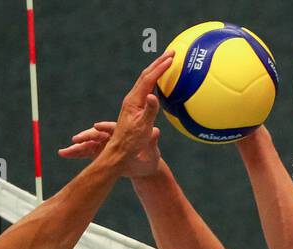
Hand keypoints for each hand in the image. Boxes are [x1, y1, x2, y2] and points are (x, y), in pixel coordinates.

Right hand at [59, 121, 161, 177]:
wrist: (144, 167)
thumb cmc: (150, 157)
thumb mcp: (152, 150)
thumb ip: (152, 141)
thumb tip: (156, 131)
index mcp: (124, 132)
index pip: (113, 127)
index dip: (105, 127)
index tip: (97, 127)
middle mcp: (112, 136)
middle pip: (97, 133)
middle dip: (87, 136)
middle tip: (77, 139)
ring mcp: (104, 144)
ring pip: (88, 142)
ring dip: (77, 145)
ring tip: (66, 151)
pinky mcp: (99, 153)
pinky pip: (84, 152)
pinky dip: (75, 152)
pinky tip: (63, 153)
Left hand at [103, 50, 174, 164]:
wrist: (120, 151)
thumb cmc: (132, 142)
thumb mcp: (143, 128)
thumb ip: (149, 111)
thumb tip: (153, 95)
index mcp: (134, 100)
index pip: (149, 79)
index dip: (160, 68)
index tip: (171, 58)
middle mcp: (132, 98)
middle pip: (146, 75)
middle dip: (159, 62)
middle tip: (172, 52)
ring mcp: (133, 102)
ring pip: (145, 80)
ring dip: (156, 69)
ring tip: (166, 61)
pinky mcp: (135, 107)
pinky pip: (146, 87)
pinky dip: (154, 79)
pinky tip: (158, 81)